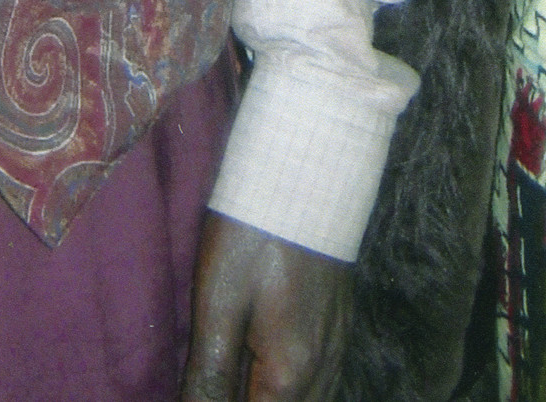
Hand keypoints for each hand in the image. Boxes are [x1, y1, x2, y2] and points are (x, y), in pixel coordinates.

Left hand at [181, 213, 350, 401]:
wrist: (307, 166)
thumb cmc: (254, 234)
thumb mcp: (218, 305)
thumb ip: (208, 377)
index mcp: (290, 373)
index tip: (204, 390)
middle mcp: (324, 368)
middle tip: (216, 382)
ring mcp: (338, 344)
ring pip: (311, 401)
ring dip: (273, 397)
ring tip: (237, 378)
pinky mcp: (340, 320)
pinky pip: (322, 380)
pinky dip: (294, 389)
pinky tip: (269, 372)